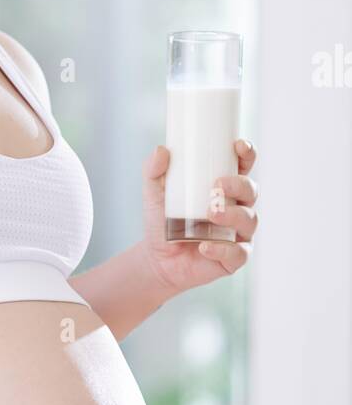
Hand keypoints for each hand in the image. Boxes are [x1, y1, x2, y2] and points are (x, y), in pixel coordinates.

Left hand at [141, 138, 259, 294]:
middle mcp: (237, 207)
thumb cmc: (162, 220)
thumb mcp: (154, 193)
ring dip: (233, 215)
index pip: (243, 166)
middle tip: (217, 186)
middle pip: (251, 191)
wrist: (157, 258)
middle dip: (239, 184)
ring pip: (250, 220)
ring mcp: (238, 233)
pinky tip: (205, 247)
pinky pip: (238, 254)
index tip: (238, 146)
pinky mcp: (233, 258)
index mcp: (224, 188)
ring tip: (211, 214)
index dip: (247, 154)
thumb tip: (161, 150)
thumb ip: (153, 170)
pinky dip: (222, 250)